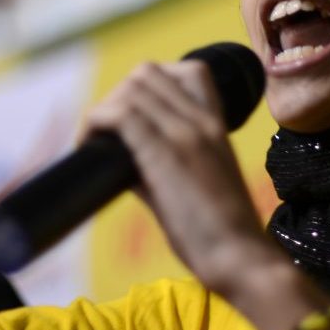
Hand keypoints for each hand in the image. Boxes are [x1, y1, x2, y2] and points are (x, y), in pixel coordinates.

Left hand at [84, 61, 288, 294]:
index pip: (188, 70)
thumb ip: (164, 164)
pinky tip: (88, 146)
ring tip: (94, 143)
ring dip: (104, 110)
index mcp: (217, 125)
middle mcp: (202, 120)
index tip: (133, 118)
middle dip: (118, 97)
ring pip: (132, 87)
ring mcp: (185, 133)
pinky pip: (120, 115)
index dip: (149, 86)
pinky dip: (95, 123)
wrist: (241, 259)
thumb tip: (124, 163)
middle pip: (148, 73)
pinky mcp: (165, 154)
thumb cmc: (221, 234)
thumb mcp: (198, 184)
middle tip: (106, 135)